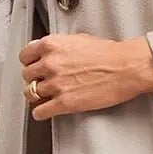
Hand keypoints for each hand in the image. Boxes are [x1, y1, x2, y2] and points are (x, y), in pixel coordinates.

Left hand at [20, 33, 152, 119]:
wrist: (126, 67)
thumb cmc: (110, 54)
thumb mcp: (79, 39)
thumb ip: (60, 47)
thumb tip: (52, 53)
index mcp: (52, 45)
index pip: (25, 56)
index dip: (30, 63)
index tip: (33, 67)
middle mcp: (50, 63)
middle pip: (27, 76)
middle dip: (35, 80)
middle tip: (42, 83)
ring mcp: (56, 84)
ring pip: (31, 94)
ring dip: (37, 97)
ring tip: (45, 97)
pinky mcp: (64, 103)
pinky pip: (40, 112)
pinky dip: (40, 113)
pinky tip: (45, 112)